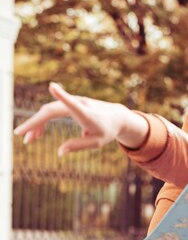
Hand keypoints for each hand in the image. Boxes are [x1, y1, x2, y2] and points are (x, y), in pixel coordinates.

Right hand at [14, 82, 147, 153]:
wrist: (115, 117)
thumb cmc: (107, 131)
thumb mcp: (96, 143)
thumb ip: (78, 146)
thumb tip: (59, 152)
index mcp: (86, 114)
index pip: (73, 104)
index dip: (62, 96)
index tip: (52, 86)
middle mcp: (77, 104)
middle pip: (50, 110)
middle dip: (34, 123)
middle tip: (20, 136)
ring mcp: (72, 102)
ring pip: (48, 111)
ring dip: (36, 124)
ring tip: (28, 141)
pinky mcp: (68, 104)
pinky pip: (51, 112)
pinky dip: (42, 122)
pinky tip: (37, 135)